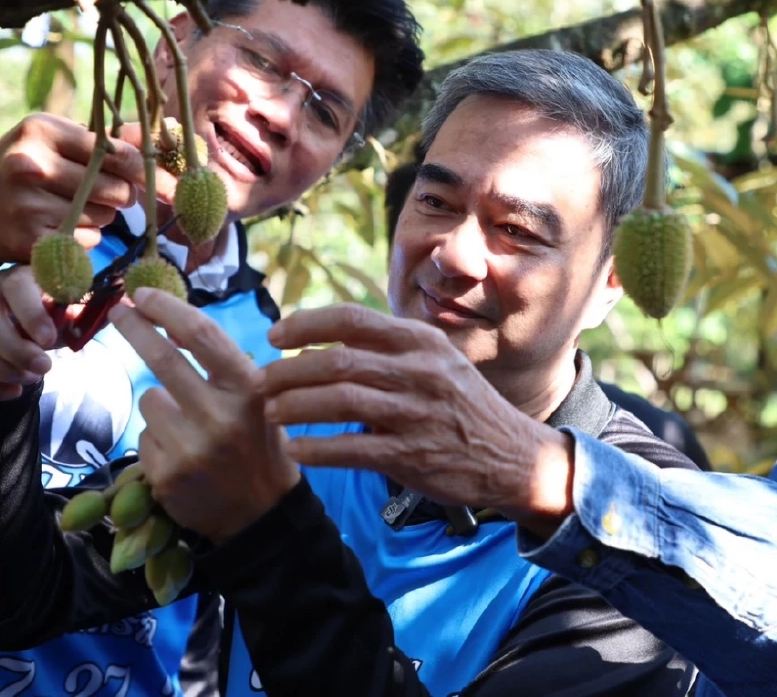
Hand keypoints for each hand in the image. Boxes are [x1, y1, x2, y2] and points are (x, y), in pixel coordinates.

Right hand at [0, 113, 147, 263]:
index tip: (163, 182)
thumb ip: (103, 140)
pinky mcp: (29, 240)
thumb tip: (160, 138)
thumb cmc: (20, 165)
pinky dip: (84, 237)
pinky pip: (87, 242)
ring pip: (105, 218)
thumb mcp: (51, 138)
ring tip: (70, 206)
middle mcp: (34, 165)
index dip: (146, 171)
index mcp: (43, 130)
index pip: (118, 153)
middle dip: (121, 195)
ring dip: (101, 216)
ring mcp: (29, 205)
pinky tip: (60, 227)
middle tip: (101, 192)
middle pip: (118, 189)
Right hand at [0, 265, 64, 400]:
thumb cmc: (50, 314)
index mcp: (15, 276)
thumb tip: (79, 325)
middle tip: (44, 368)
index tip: (49, 340)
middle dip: (14, 351)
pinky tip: (11, 391)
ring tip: (30, 378)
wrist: (25, 323)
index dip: (31, 315)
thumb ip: (74, 315)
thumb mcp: (67, 311)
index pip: (15, 286)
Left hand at [110, 288, 299, 541]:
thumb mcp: (259, 399)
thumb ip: (223, 367)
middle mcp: (220, 415)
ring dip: (160, 406)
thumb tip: (171, 323)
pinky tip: (182, 457)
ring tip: (189, 429)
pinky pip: (144, 437)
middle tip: (117, 310)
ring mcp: (190, 447)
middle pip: (162, 357)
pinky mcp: (166, 475)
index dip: (168, 309)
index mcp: (249, 389)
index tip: (143, 294)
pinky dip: (158, 441)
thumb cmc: (259, 444)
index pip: (202, 335)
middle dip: (135, 328)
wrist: (261, 514)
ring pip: (150, 399)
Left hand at [260, 304, 574, 526]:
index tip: (274, 335)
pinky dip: (316, 449)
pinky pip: (351, 449)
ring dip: (295, 406)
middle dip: (289, 370)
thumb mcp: (437, 360)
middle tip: (263, 381)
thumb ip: (390, 346)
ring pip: (339, 401)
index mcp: (421, 341)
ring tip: (271, 413)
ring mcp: (415, 414)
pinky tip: (295, 450)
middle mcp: (419, 371)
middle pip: (337, 361)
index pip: (352, 320)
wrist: (513, 456)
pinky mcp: (411, 456)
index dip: (305, 324)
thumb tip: (329, 336)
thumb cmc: (463, 406)